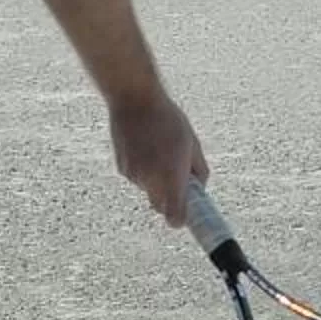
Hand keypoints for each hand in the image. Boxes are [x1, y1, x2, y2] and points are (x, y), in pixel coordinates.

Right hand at [108, 90, 207, 225]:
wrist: (134, 99)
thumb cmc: (168, 119)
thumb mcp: (192, 142)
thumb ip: (198, 170)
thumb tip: (199, 188)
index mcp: (172, 175)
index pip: (174, 217)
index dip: (181, 220)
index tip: (186, 215)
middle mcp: (151, 180)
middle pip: (160, 206)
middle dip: (169, 198)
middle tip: (177, 177)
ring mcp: (133, 175)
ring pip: (148, 190)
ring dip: (155, 180)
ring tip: (159, 151)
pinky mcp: (121, 168)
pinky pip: (136, 178)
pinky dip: (143, 170)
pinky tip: (144, 147)